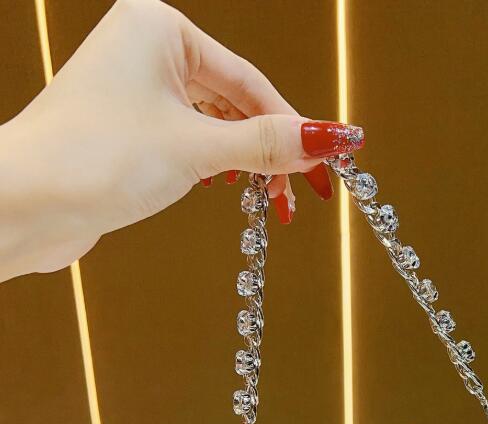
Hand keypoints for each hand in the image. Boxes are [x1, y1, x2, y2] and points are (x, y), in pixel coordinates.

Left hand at [0, 0, 363, 281]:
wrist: (23, 203)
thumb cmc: (94, 158)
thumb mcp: (199, 149)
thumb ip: (269, 144)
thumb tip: (330, 137)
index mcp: (160, 29)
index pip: (251, 82)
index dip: (293, 127)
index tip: (326, 162)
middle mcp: (145, 49)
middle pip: (234, 101)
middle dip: (268, 152)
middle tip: (298, 194)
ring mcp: (132, 87)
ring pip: (212, 122)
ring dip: (244, 163)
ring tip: (268, 199)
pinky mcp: (124, 125)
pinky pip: (187, 137)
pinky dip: (213, 164)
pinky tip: (226, 185)